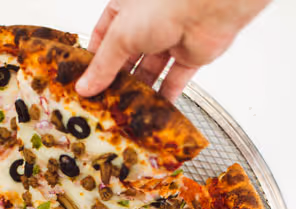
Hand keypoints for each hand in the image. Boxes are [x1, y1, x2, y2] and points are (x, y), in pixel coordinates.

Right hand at [77, 0, 270, 100]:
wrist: (208, 6)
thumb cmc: (165, 2)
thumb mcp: (120, 35)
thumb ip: (103, 65)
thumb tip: (86, 86)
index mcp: (126, 8)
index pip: (103, 35)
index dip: (95, 59)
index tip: (86, 81)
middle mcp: (148, 22)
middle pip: (127, 56)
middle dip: (117, 79)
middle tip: (104, 101)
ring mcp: (170, 38)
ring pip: (150, 70)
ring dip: (139, 90)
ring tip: (124, 110)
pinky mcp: (190, 55)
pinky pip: (174, 79)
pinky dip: (165, 96)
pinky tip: (153, 110)